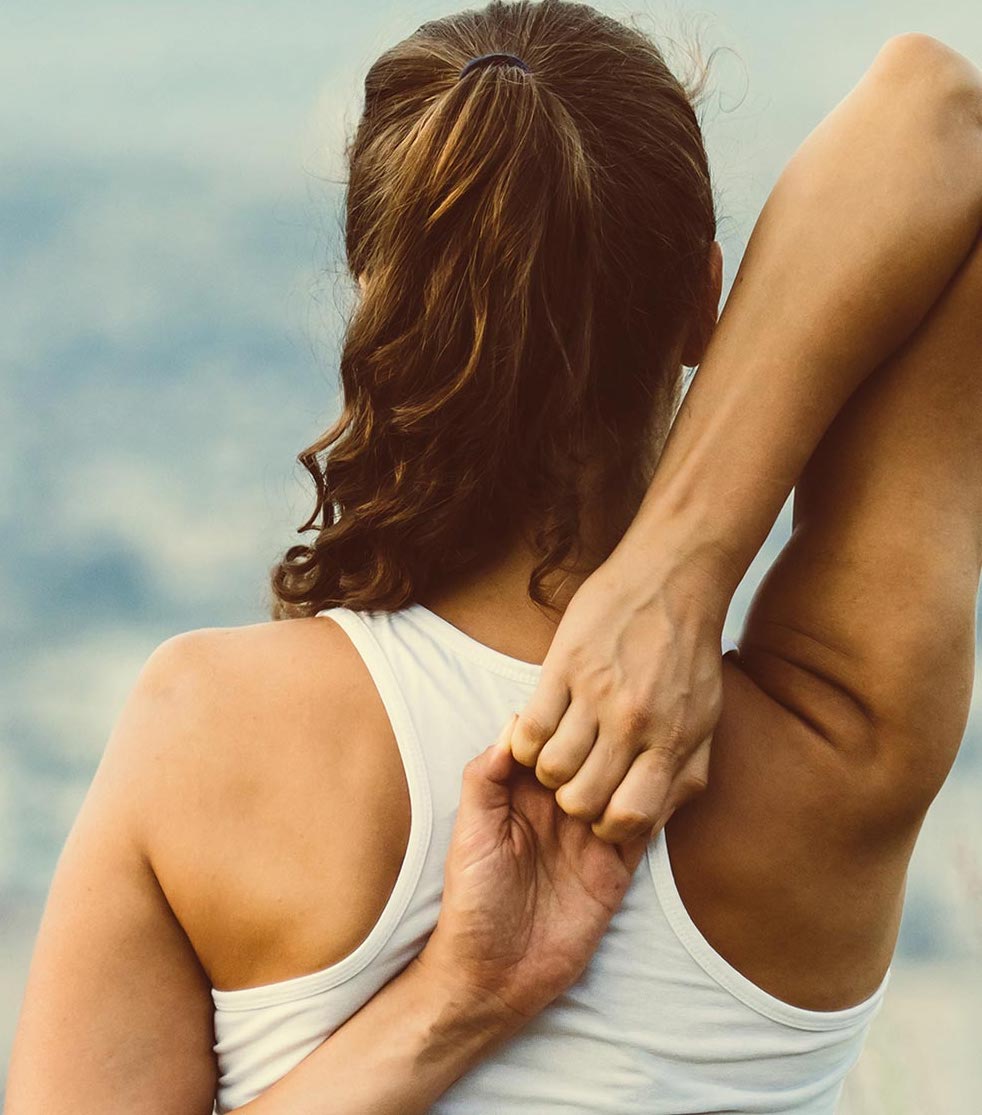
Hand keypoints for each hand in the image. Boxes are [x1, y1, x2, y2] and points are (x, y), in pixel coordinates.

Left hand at [417, 716, 648, 1030]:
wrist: (494, 975)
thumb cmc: (471, 900)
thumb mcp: (470, 832)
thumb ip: (486, 776)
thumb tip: (514, 720)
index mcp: (522, 790)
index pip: (554, 740)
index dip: (570, 718)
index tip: (588, 695)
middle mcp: (559, 806)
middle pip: (594, 756)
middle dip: (609, 738)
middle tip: (624, 721)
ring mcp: (590, 834)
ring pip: (623, 784)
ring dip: (634, 769)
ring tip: (640, 755)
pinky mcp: (616, 866)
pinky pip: (641, 827)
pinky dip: (654, 807)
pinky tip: (661, 787)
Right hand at [509, 543, 727, 843]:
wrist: (671, 580)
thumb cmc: (688, 655)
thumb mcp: (704, 722)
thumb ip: (682, 775)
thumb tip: (652, 819)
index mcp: (670, 740)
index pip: (630, 817)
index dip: (610, 826)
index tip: (604, 812)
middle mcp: (633, 722)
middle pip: (582, 799)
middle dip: (573, 801)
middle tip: (575, 782)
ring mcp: (596, 694)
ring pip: (550, 768)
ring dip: (547, 770)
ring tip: (557, 753)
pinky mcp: (564, 666)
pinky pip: (528, 728)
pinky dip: (525, 742)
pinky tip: (538, 730)